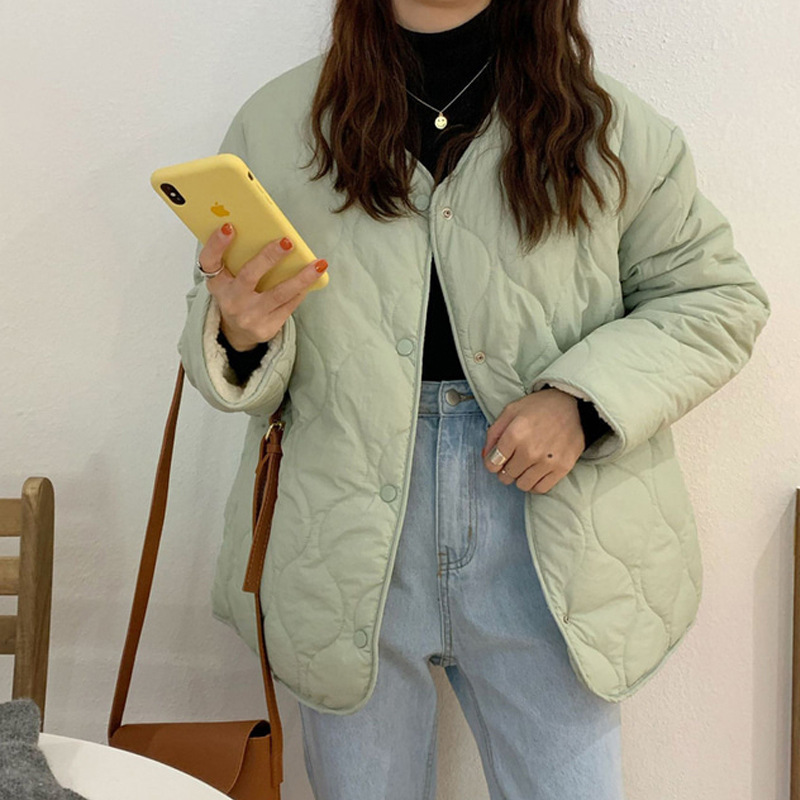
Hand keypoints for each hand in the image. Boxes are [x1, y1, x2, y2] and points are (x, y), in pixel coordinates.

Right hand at [198, 223, 328, 350]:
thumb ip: (239, 259)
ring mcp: (249, 316)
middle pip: (249, 276)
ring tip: (318, 264)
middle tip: (288, 242)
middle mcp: (231, 300)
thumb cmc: (237, 295)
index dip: (217, 244)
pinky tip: (313, 278)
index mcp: (217, 283)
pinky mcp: (266, 328)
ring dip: (302, 277)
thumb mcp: (229, 278)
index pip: (210, 261)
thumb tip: (268, 232)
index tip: (230, 227)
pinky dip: (302, 290)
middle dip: (269, 257)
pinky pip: (289, 305)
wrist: (237, 332)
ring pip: (279, 293)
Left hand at [481, 387, 584, 493]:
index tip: (497, 459)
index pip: (493, 463)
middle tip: (513, 459)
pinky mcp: (562, 468)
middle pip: (506, 475)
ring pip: (522, 484)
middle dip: (505, 469)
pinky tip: (535, 472)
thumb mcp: (510, 411)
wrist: (572, 406)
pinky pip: (540, 488)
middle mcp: (530, 450)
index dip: (492, 462)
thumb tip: (486, 455)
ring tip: (525, 465)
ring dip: (520, 477)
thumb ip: (494, 433)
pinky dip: (534, 484)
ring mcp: (547, 461)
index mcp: (515, 434)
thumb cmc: (539, 407)